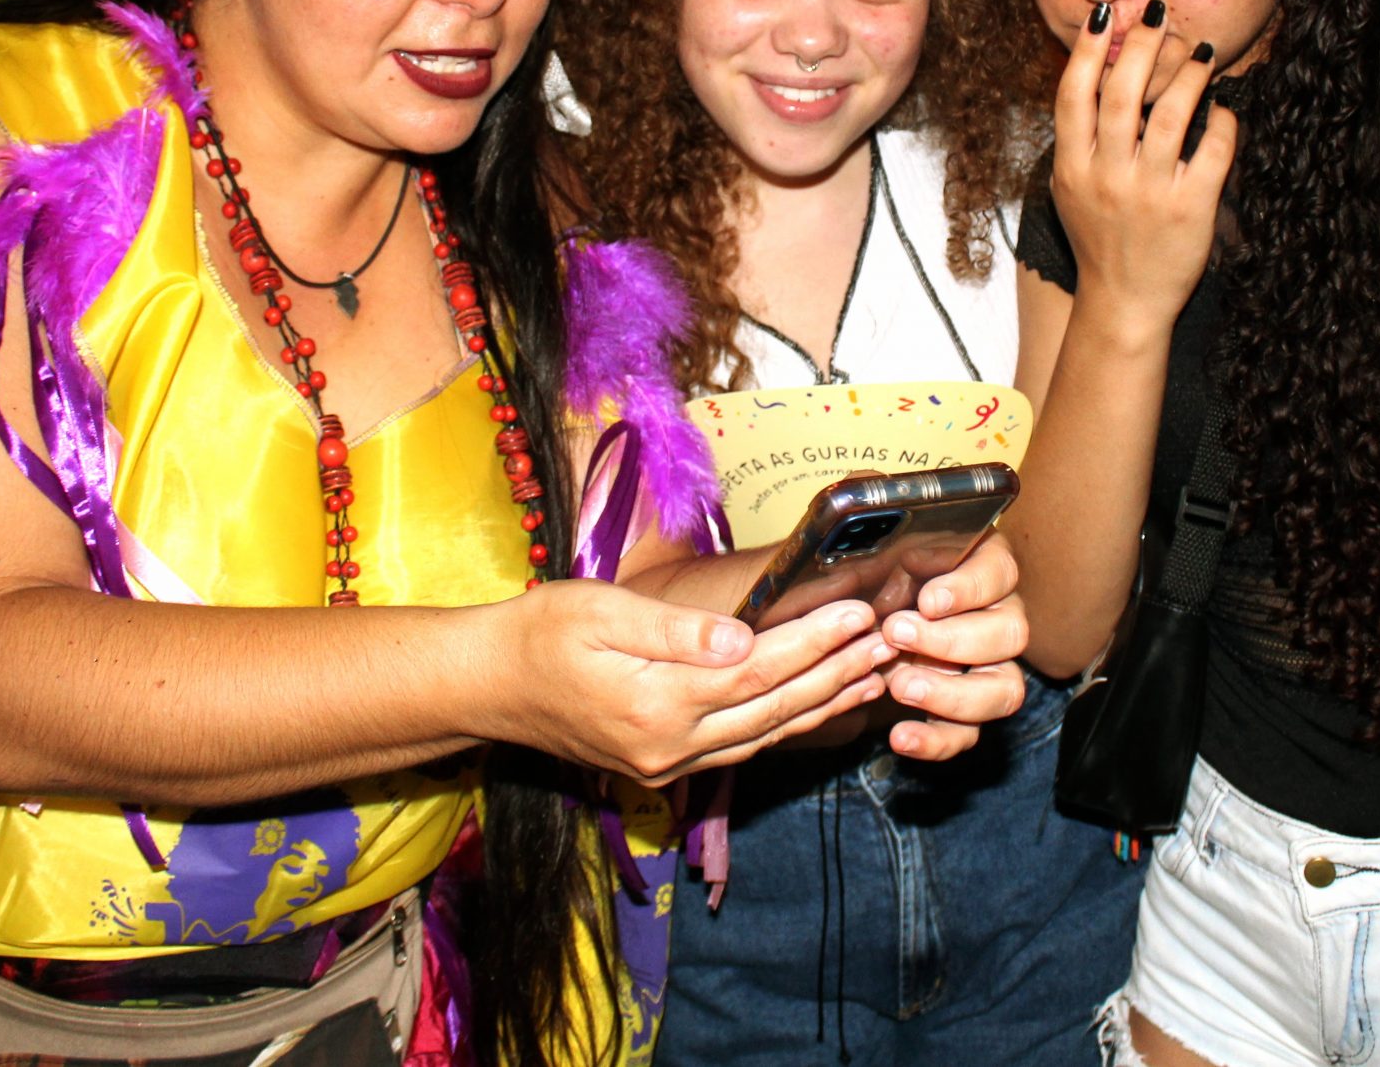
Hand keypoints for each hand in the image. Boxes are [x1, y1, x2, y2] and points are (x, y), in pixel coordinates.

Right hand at [496, 578, 892, 785]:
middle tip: (892, 642)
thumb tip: (741, 638)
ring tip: (878, 673)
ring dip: (826, 703)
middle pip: (774, 709)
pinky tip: (822, 703)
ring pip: (766, 733)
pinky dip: (789, 722)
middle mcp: (669, 747)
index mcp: (655, 704)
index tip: (859, 613)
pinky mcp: (664, 767)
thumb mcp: (599, 612)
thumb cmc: (539, 633)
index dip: (814, 642)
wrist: (487, 685)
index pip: (758, 670)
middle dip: (837, 673)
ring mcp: (668, 765)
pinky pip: (744, 744)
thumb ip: (674, 631)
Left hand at [879, 530, 1028, 759]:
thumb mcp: (877, 546)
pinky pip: (969, 734)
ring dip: (953, 694)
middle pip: (1010, 634)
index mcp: (983, 568)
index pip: (999, 574)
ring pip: (1004, 690)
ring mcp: (989, 668)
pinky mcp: (965, 712)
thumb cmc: (872, 570)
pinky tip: (901, 737)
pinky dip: (936, 741)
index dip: (968, 589)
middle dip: (952, 640)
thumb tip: (901, 546)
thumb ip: (891, 542)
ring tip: (900, 686)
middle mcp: (999, 618)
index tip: (927, 600)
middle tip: (896, 635)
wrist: (855, 619)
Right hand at [1051, 0, 1238, 331]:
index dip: (1085, 50)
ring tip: (1201, 52)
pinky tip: (1222, 108)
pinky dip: (1221, 120)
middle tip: (1157, 12)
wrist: (1125, 302)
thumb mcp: (1070, 188)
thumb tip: (1089, 77)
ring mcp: (1149, 193)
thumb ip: (1077, 139)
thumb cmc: (1099, 239)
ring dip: (1188, 75)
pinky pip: (1212, 150)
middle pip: (1121, 94)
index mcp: (1073, 167)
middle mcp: (1107, 176)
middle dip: (1140, 44)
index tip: (1102, 16)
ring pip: (1170, 115)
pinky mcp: (1190, 209)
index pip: (1073, 95)